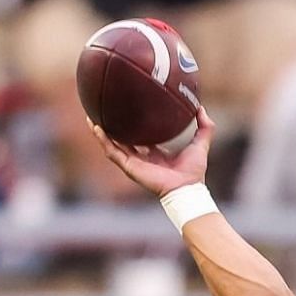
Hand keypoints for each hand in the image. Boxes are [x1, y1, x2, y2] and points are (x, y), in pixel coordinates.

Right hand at [88, 107, 214, 197]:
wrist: (186, 188)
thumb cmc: (194, 171)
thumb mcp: (201, 143)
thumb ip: (205, 127)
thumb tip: (201, 107)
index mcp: (156, 152)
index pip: (142, 136)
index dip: (135, 124)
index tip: (129, 109)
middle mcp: (143, 157)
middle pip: (124, 139)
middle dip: (114, 126)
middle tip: (105, 110)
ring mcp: (134, 162)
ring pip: (112, 145)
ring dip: (101, 132)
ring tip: (90, 116)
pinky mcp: (130, 166)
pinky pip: (112, 151)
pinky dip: (102, 140)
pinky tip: (95, 127)